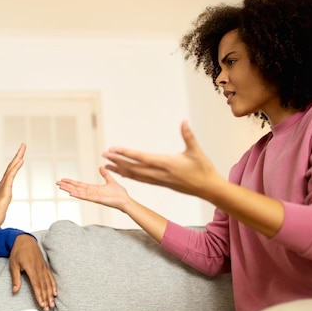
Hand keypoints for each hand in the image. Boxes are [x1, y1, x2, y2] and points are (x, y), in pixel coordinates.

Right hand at [0, 143, 25, 228]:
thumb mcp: (0, 209)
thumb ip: (1, 204)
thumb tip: (0, 205)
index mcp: (2, 188)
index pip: (10, 172)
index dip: (15, 162)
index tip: (21, 155)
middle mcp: (2, 185)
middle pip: (11, 167)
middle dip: (18, 155)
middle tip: (23, 144)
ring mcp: (2, 188)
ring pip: (11, 169)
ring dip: (17, 157)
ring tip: (23, 148)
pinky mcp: (4, 192)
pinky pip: (10, 177)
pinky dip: (15, 167)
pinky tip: (20, 160)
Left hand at [9, 234, 56, 310]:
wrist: (24, 240)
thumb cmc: (17, 252)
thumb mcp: (13, 265)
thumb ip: (16, 278)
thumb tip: (15, 290)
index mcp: (31, 269)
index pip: (36, 285)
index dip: (40, 295)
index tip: (42, 304)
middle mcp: (39, 269)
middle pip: (44, 286)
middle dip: (46, 298)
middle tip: (48, 308)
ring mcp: (43, 267)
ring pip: (48, 282)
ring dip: (51, 294)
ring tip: (52, 303)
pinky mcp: (45, 266)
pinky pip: (51, 277)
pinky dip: (54, 285)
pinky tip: (55, 292)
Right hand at [57, 166, 132, 211]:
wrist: (125, 200)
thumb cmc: (119, 193)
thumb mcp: (110, 181)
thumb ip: (105, 175)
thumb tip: (101, 167)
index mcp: (94, 189)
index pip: (80, 185)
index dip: (72, 182)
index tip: (64, 180)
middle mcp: (91, 193)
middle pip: (76, 188)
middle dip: (67, 185)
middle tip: (57, 183)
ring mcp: (93, 197)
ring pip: (78, 192)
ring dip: (69, 189)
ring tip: (61, 187)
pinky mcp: (97, 199)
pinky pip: (85, 197)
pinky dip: (78, 195)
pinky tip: (71, 193)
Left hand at [103, 121, 218, 197]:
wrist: (208, 188)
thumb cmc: (203, 169)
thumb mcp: (196, 151)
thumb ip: (188, 135)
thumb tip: (184, 121)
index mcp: (165, 163)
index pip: (141, 157)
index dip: (126, 153)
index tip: (113, 149)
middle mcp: (159, 173)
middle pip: (133, 167)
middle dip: (117, 161)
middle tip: (103, 155)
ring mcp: (159, 180)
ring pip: (135, 176)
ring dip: (120, 170)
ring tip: (107, 166)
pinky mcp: (160, 183)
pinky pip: (141, 180)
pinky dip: (130, 176)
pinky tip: (123, 173)